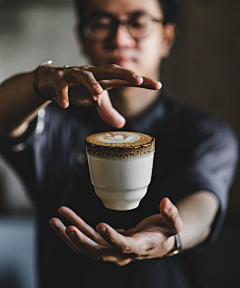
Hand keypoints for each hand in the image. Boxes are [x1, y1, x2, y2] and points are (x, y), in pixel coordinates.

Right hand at [38, 64, 161, 127]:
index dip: (142, 81)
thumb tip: (123, 125)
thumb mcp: (95, 101)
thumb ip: (108, 111)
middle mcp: (93, 73)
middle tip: (138, 80)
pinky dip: (63, 94)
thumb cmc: (79, 88)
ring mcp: (76, 74)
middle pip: (111, 70)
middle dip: (125, 73)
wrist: (52, 81)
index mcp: (104, 78)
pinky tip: (65, 105)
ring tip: (97, 94)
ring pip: (85, 75)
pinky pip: (62, 85)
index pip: (126, 78)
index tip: (158, 85)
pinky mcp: (60, 78)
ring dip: (91, 83)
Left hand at [49, 198, 182, 265]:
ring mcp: (111, 250)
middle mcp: (122, 253)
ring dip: (70, 235)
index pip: (124, 246)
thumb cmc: (165, 234)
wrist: (158, 245)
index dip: (112, 238)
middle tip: (67, 227)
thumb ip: (171, 214)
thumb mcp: (174, 224)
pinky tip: (63, 220)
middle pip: (99, 252)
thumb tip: (166, 201)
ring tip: (56, 219)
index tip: (101, 225)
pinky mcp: (105, 243)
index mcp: (139, 248)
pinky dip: (74, 231)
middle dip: (82, 241)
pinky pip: (86, 240)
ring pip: (87, 247)